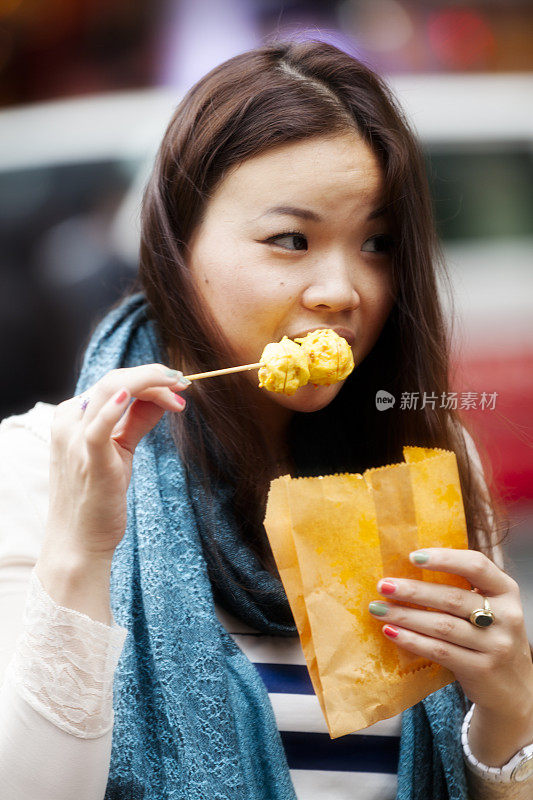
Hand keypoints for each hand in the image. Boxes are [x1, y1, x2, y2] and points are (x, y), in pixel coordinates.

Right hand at [44, 363, 189, 562]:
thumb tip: (164, 397)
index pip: (114, 382)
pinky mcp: (89, 460)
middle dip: (153, 376)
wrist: (79, 542)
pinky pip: (98, 427)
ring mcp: (75, 440)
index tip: (178, 386)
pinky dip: (113, 408)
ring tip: (177, 389)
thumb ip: (137, 421)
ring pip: (110, 390)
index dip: (149, 378)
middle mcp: (69, 422)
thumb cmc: (98, 498)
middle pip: (115, 380)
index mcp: (73, 416)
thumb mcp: (120, 450)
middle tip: (183, 383)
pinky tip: (131, 396)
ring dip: (149, 383)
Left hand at [367, 548, 532, 720]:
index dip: (444, 558)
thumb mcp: (491, 607)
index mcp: (506, 591)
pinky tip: (391, 632)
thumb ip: (464, 588)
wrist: (516, 689)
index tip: (412, 556)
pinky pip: (439, 650)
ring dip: (405, 616)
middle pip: (452, 597)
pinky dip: (412, 640)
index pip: (476, 565)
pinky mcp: (481, 669)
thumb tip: (410, 567)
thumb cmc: (491, 637)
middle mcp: (507, 616)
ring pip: (442, 625)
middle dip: (413, 591)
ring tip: (378, 609)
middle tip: (383, 585)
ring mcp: (496, 645)